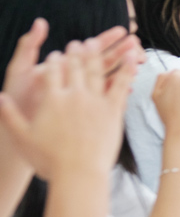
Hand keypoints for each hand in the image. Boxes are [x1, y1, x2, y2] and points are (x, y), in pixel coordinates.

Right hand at [0, 38, 137, 178]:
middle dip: (74, 53)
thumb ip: (9, 115)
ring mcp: (95, 101)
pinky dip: (125, 68)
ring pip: (95, 71)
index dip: (52, 61)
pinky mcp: (113, 109)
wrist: (78, 173)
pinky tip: (130, 56)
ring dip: (95, 54)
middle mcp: (73, 95)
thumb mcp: (22, 138)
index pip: (50, 73)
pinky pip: (120, 84)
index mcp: (52, 100)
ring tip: (94, 44)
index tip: (54, 54)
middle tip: (76, 43)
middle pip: (74, 67)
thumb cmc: (49, 160)